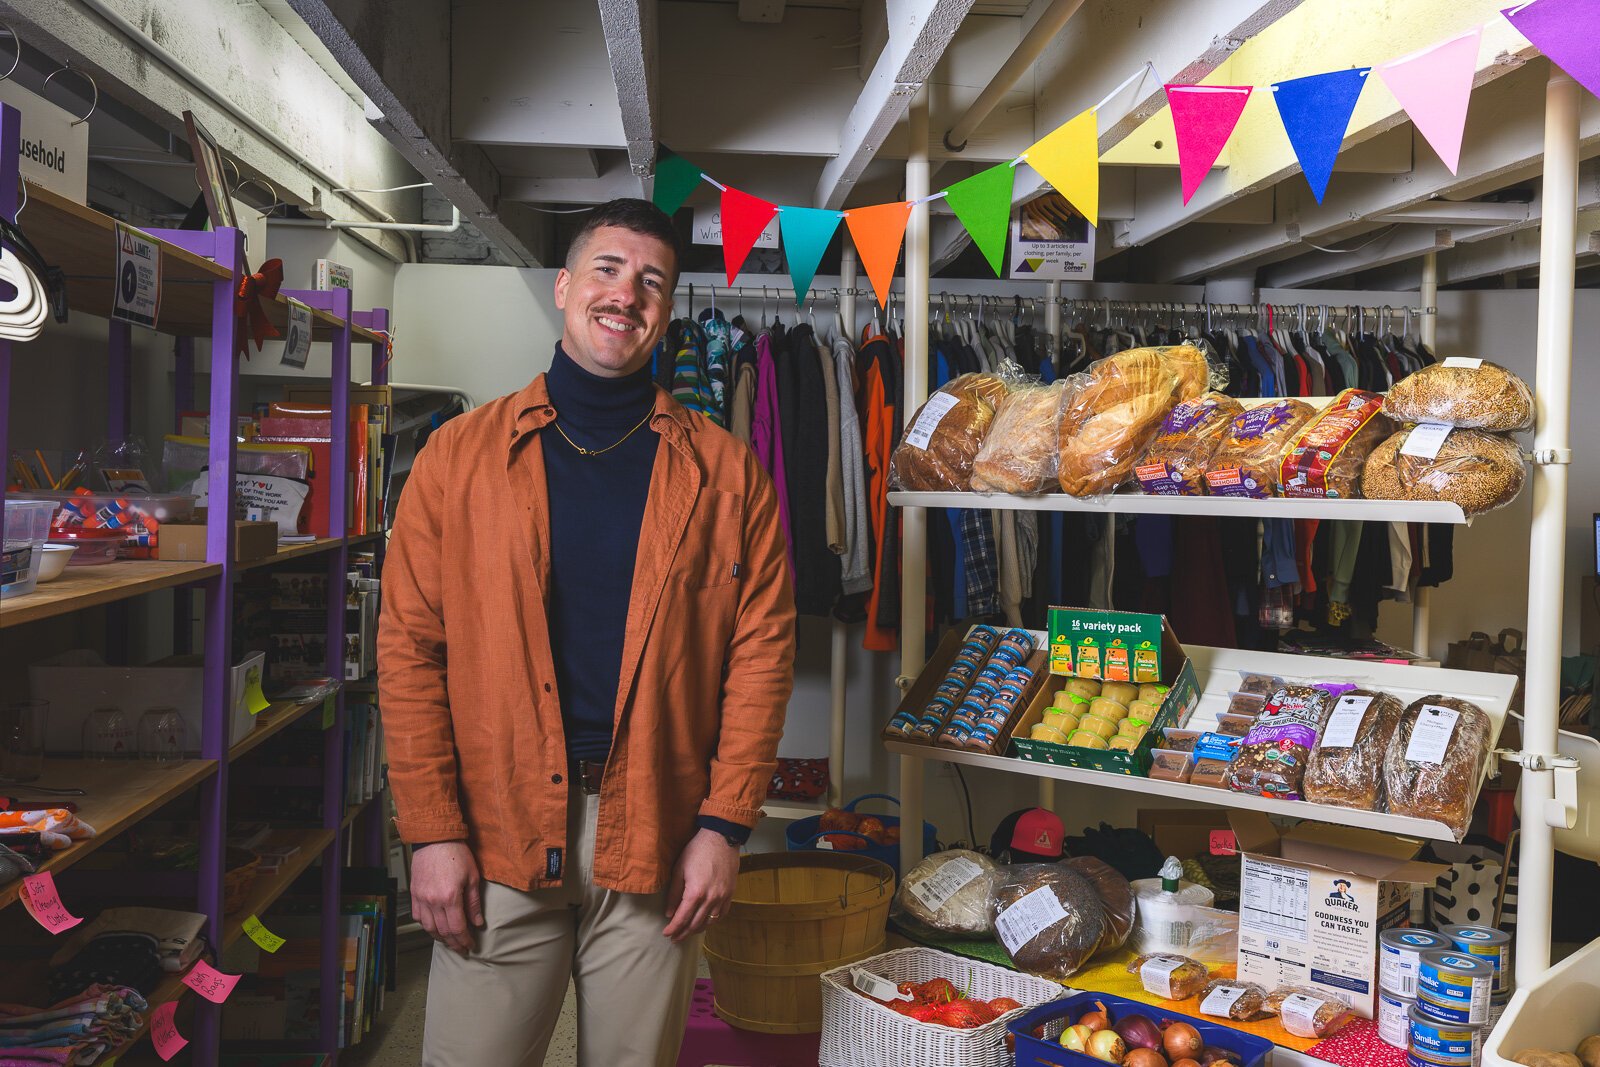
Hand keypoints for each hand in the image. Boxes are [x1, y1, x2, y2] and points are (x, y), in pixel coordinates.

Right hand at [410, 842, 483, 954]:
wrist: (435, 838)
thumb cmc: (456, 853)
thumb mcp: (473, 877)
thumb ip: (474, 902)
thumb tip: (477, 922)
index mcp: (450, 897)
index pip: (457, 928)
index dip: (464, 940)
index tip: (470, 945)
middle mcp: (433, 901)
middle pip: (443, 931)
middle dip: (454, 943)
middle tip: (462, 948)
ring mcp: (421, 898)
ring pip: (429, 927)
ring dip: (440, 937)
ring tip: (449, 941)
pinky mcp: (414, 893)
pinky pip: (418, 916)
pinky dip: (426, 925)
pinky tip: (434, 926)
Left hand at [663, 828, 739, 942]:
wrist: (721, 839)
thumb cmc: (696, 851)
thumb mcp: (679, 869)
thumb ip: (674, 894)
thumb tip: (670, 913)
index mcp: (695, 893)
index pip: (682, 918)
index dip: (673, 929)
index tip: (666, 934)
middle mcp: (710, 899)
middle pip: (695, 924)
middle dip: (683, 933)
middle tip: (675, 938)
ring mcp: (722, 898)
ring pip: (709, 922)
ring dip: (697, 929)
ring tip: (688, 932)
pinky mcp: (730, 894)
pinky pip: (722, 915)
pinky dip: (712, 922)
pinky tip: (706, 923)